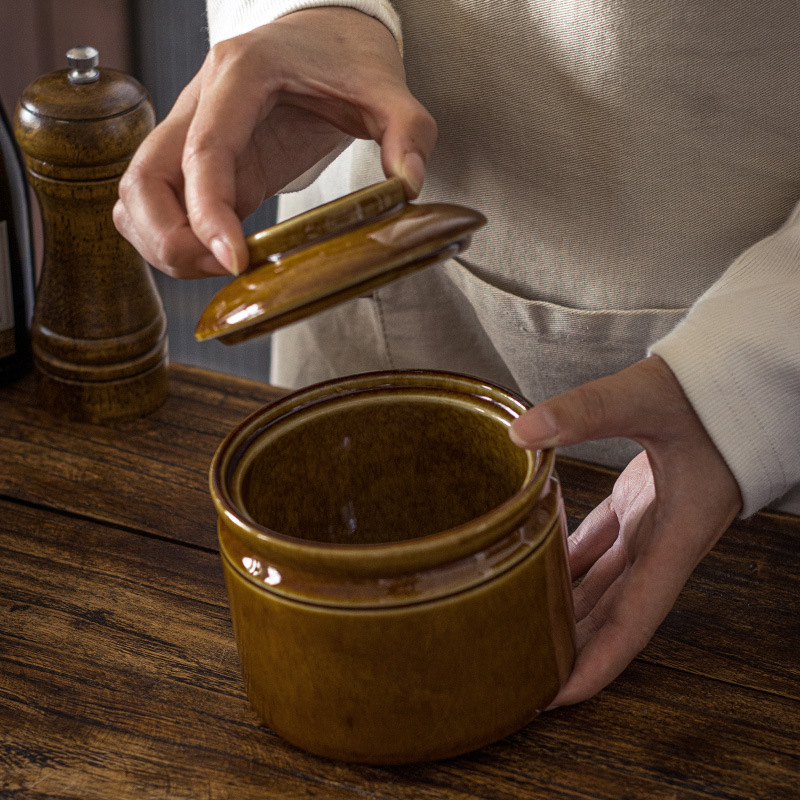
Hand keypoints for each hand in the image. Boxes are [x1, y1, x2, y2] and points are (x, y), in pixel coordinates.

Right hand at [113, 8, 436, 277]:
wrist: (326, 35)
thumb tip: (407, 184)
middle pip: (142, 179)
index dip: (207, 213)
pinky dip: (173, 240)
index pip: (203, 150)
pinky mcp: (202, 165)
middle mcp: (201, 102)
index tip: (235, 261)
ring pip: (137, 197)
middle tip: (225, 270)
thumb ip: (407, 131)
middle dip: (169, 240)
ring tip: (222, 269)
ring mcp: (193, 134)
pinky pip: (159, 206)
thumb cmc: (347, 57)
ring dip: (163, 245)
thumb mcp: (387, 89)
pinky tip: (217, 257)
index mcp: (241, 76)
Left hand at [508, 355, 741, 705]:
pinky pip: (602, 544)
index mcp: (675, 536)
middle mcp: (663, 541)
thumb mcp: (647, 398)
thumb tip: (522, 432)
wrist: (741, 376)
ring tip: (521, 629)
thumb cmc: (709, 391)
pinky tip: (538, 566)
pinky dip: (572, 560)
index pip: (635, 620)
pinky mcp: (642, 500)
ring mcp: (653, 523)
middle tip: (520, 671)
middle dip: (572, 647)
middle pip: (613, 612)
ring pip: (605, 580)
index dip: (598, 663)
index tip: (557, 697)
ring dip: (568, 607)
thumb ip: (587, 412)